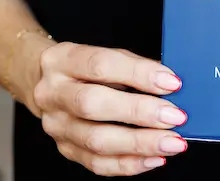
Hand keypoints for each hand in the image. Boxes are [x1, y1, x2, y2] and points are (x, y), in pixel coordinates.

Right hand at [32, 42, 187, 175]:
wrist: (44, 82)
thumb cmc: (86, 68)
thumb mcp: (107, 55)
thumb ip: (136, 67)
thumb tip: (172, 86)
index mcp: (62, 60)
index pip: (101, 65)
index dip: (139, 74)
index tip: (172, 83)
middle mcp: (53, 93)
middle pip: (93, 105)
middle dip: (140, 112)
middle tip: (175, 116)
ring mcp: (56, 125)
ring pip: (96, 140)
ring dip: (140, 143)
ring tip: (172, 142)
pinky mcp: (64, 149)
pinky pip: (97, 164)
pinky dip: (130, 163)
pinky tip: (155, 157)